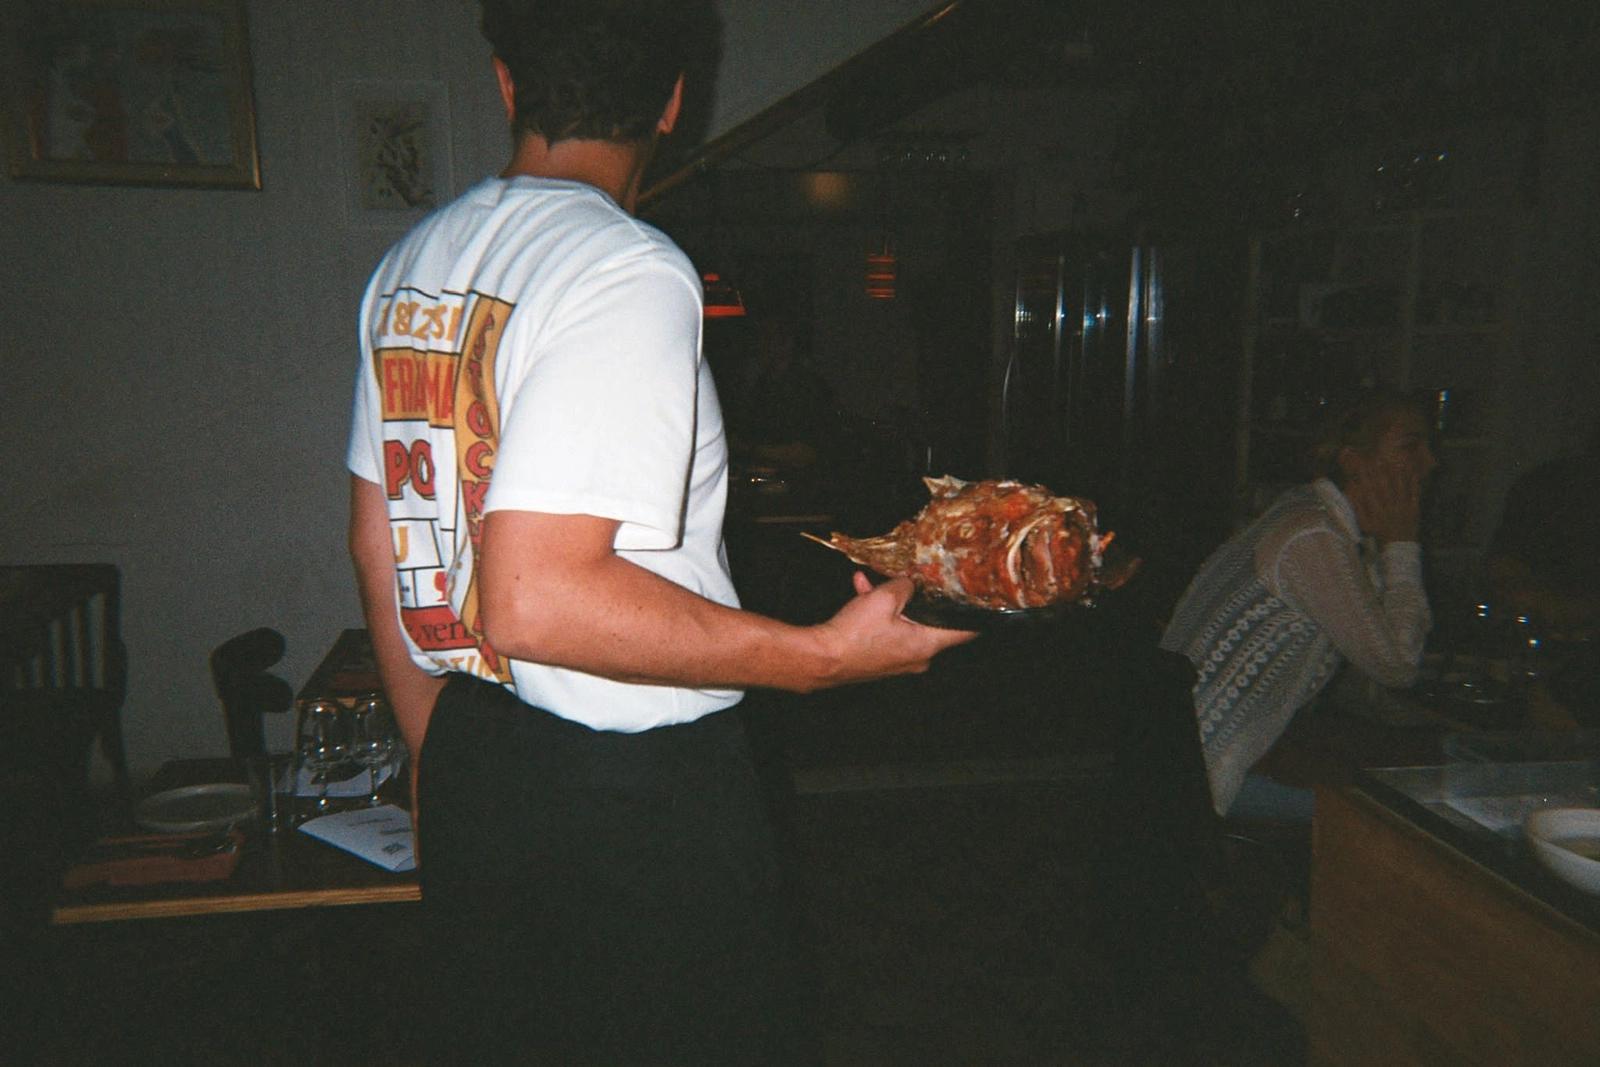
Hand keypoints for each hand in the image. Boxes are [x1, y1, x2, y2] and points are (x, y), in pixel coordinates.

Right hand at [809, 573, 977, 686]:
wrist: (822, 657)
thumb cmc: (855, 634)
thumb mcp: (885, 598)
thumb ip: (904, 586)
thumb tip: (909, 583)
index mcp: (926, 645)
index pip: (965, 632)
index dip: (975, 615)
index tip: (981, 602)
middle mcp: (918, 657)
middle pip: (930, 623)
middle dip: (918, 598)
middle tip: (913, 580)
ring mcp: (899, 660)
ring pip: (904, 624)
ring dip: (892, 602)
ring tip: (874, 583)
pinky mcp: (881, 659)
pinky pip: (887, 632)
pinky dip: (879, 614)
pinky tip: (861, 592)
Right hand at [1347, 461, 1421, 545]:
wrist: (1399, 545)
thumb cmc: (1380, 533)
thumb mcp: (1365, 525)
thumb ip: (1359, 510)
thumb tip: (1352, 496)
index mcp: (1377, 512)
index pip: (1369, 491)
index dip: (1365, 478)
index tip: (1361, 467)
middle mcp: (1390, 508)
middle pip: (1384, 487)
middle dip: (1380, 473)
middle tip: (1376, 460)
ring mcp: (1403, 508)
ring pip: (1399, 488)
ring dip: (1396, 474)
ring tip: (1393, 461)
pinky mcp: (1414, 508)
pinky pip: (1414, 494)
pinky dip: (1414, 483)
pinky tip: (1412, 472)